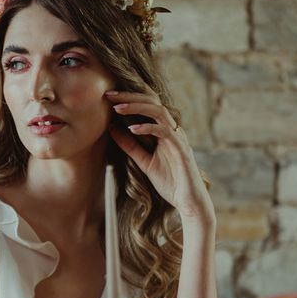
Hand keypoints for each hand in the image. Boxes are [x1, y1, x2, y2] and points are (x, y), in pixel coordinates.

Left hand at [106, 88, 214, 224]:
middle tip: (109, 95)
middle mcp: (172, 130)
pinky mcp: (181, 149)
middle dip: (130, 97)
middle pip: (152, 103)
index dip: (129, 98)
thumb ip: (130, 145)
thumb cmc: (170, 182)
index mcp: (164, 131)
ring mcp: (178, 138)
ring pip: (159, 112)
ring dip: (137, 107)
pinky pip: (165, 132)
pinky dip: (148, 128)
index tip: (108, 96)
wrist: (188, 201)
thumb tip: (112, 129)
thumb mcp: (143, 161)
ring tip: (118, 108)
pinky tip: (132, 129)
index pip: (147, 106)